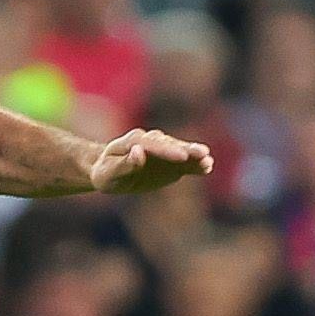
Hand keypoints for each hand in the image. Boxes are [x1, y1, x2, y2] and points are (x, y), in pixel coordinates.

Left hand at [89, 128, 213, 195]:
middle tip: (202, 153)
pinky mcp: (172, 161)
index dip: (167, 150)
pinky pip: (185, 163)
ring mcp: (163, 150)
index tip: (181, 156)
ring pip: (180, 151)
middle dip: (185, 149)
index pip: (151, 144)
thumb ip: (123, 164)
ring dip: (194, 156)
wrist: (111, 173)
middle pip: (170, 144)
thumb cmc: (107, 174)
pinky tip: (207, 167)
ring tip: (207, 161)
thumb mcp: (108, 173)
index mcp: (132, 141)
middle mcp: (151, 141)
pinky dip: (195, 165)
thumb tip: (138, 152)